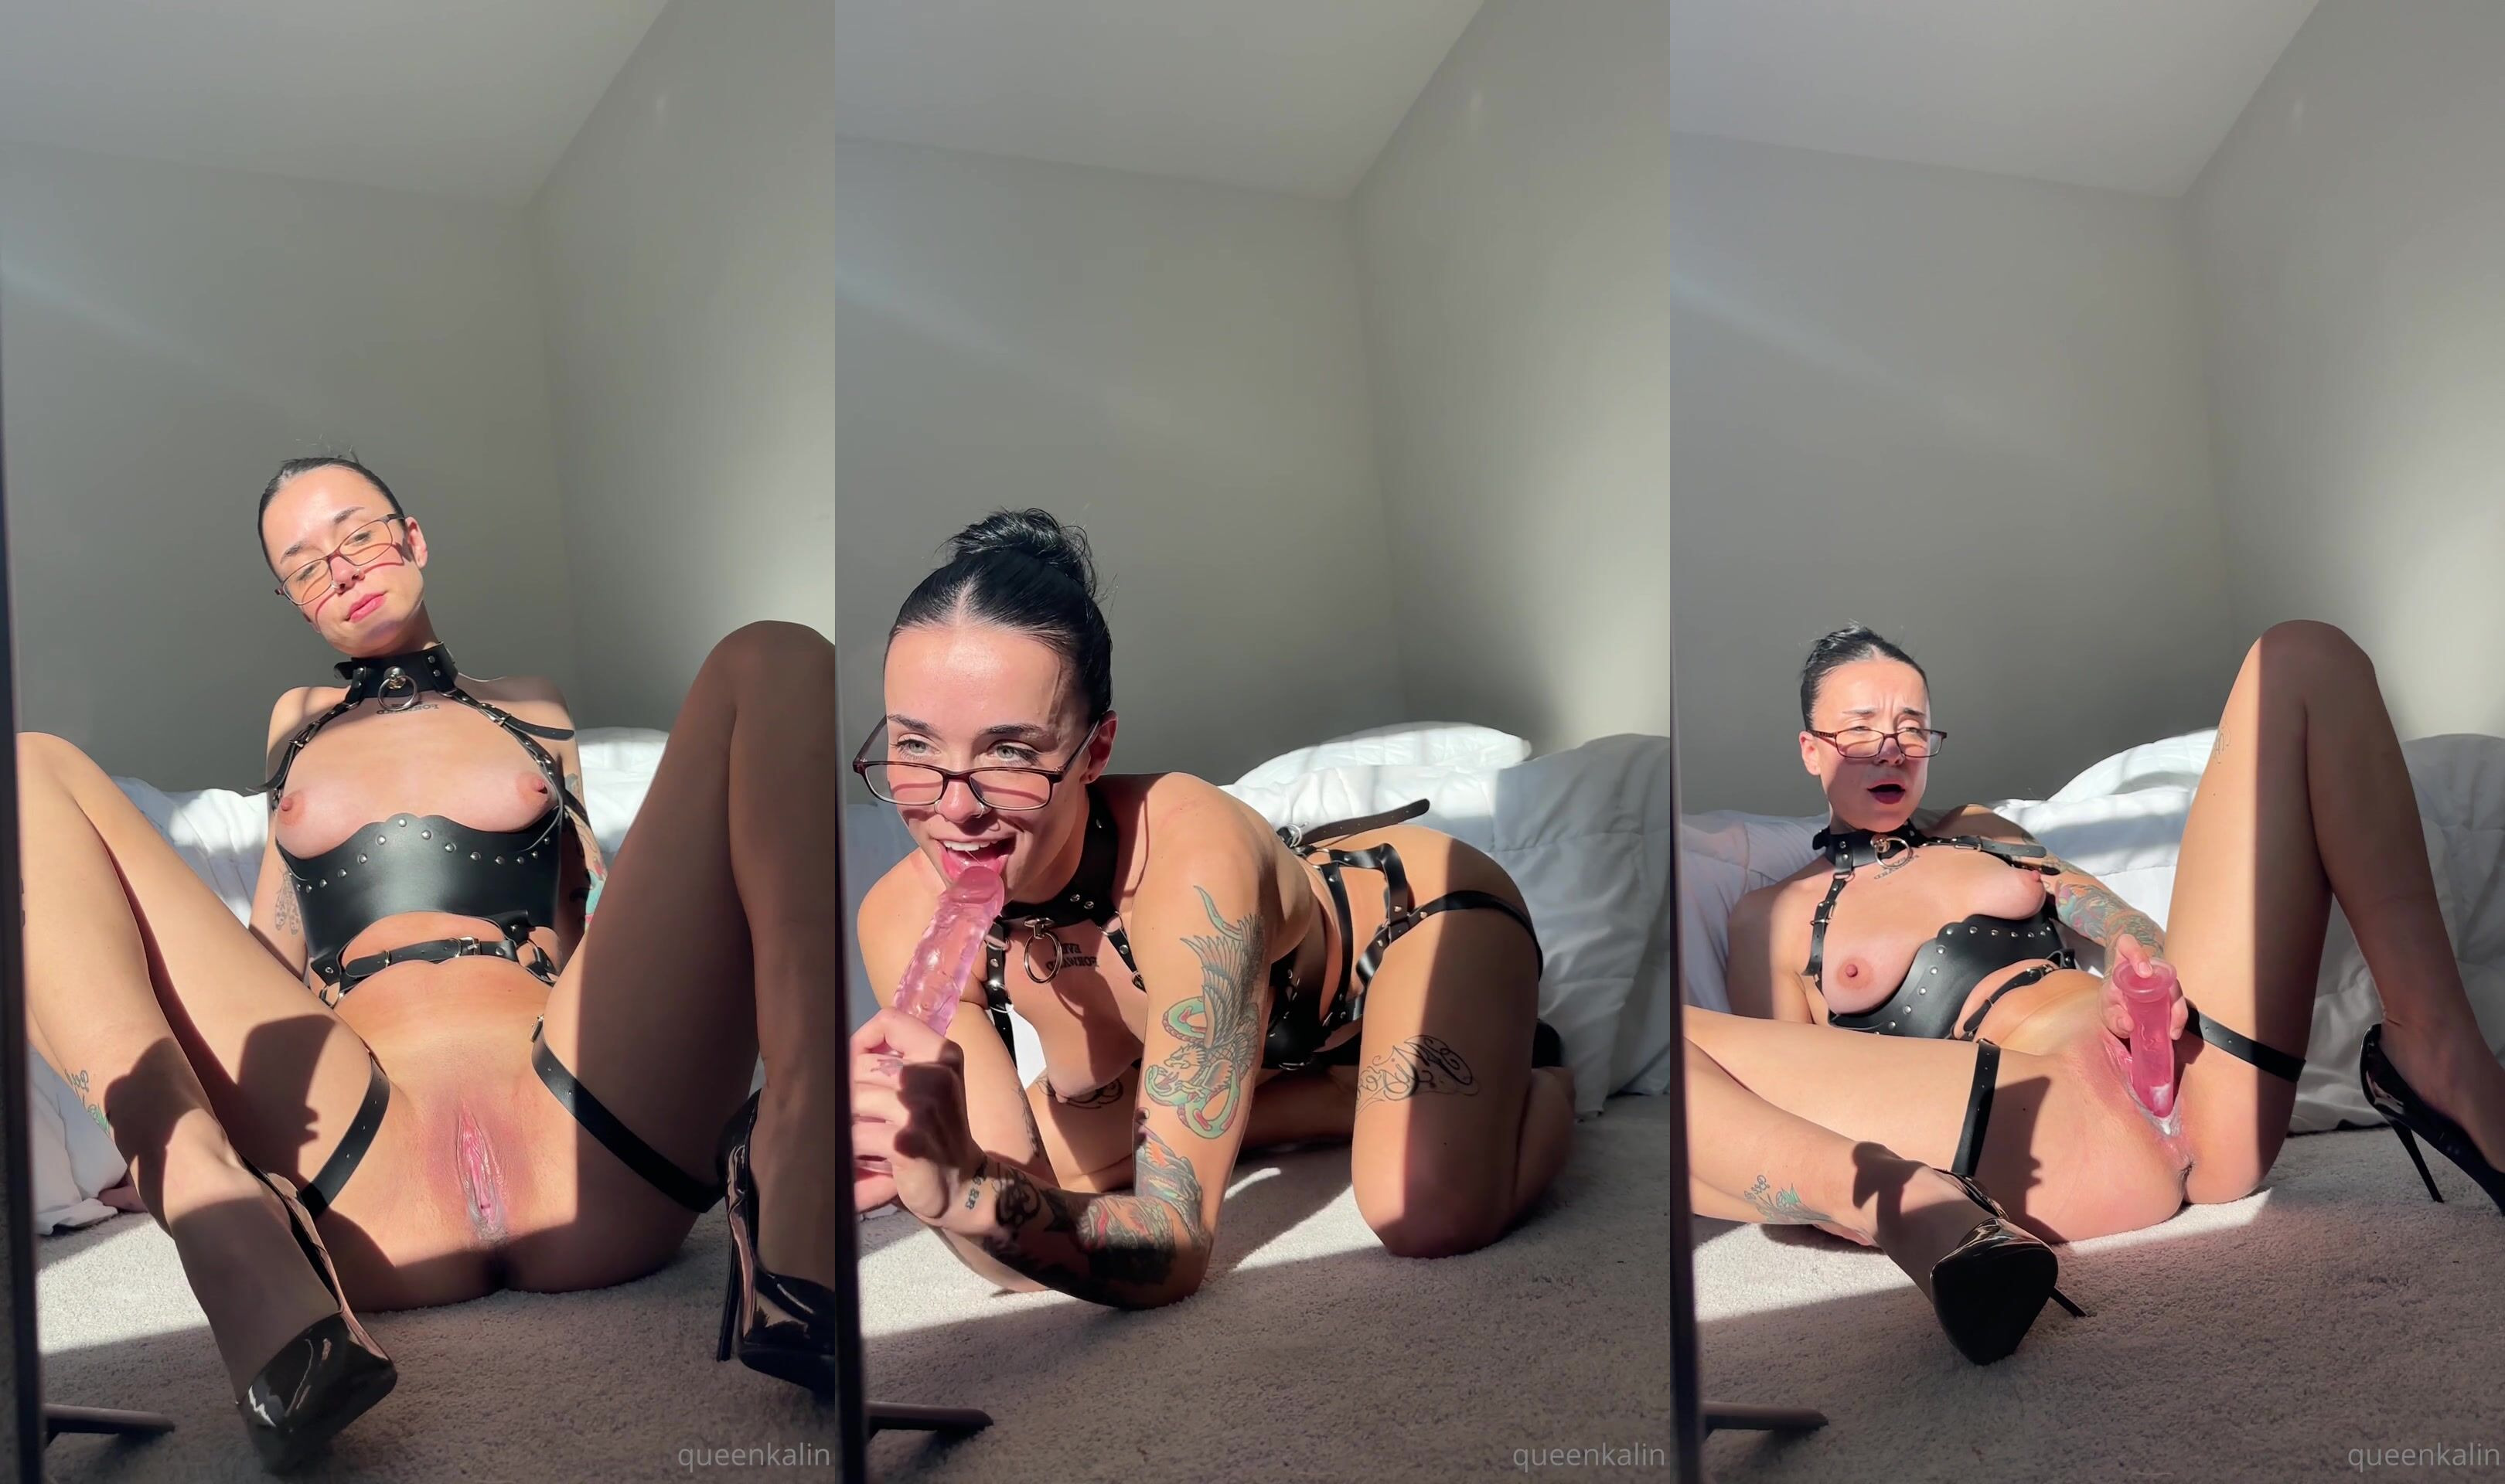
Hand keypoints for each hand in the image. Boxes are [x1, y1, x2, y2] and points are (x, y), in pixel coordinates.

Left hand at [850, 1008, 982, 1224]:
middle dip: (849, 1092)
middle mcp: (935, 1075)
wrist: (963, 1184)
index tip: (858, 1068)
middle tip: (857, 1116)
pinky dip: (852, 1148)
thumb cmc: (937, 1131)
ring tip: (857, 1135)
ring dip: (847, 1121)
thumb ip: (898, 1061)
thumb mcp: (929, 1086)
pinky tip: (862, 1157)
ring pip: (854, 1098)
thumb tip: (840, 1050)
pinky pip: (856, 1134)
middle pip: (862, 1064)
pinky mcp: (906, 1141)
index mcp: (942, 1054)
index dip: (861, 1041)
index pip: (890, 1021)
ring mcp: (921, 1108)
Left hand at [2099, 935, 2187, 1042]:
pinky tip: (2173, 1032)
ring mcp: (2161, 980)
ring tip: (2172, 1031)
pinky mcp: (2170, 994)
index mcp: (2124, 964)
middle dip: (2170, 992)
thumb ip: (2114, 1017)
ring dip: (2178, 1010)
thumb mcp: (2107, 1010)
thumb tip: (2128, 1024)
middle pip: (2163, 971)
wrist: (2120, 1011)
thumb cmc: (2113, 1002)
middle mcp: (2147, 968)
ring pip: (2176, 988)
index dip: (2136, 952)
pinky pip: (2179, 1003)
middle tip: (2168, 1014)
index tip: (2144, 973)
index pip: (2127, 944)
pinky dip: (2179, 1018)